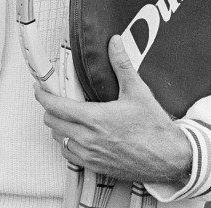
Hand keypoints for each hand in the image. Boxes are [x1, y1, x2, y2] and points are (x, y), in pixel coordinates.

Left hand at [34, 36, 191, 185]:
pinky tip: (76, 136)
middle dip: (49, 109)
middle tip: (54, 98)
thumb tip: (114, 42)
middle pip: (53, 123)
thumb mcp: (138, 91)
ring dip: (58, 127)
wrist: (171, 159)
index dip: (43, 95)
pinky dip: (67, 144)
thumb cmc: (155, 129)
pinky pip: (71, 157)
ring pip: (60, 140)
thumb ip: (122, 64)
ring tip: (65, 115)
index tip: (39, 88)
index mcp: (96, 119)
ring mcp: (92, 156)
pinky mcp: (98, 168)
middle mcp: (90, 139)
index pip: (56, 106)